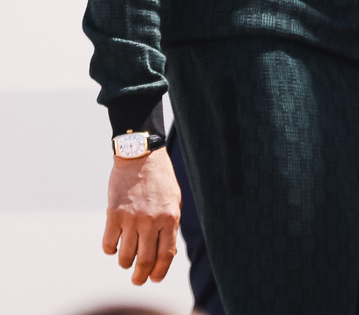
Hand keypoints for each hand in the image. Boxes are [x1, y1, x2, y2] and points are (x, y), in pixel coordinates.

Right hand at [103, 146, 181, 284]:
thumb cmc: (160, 179)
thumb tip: (165, 254)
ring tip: (126, 261)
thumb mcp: (173, 201)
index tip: (154, 278)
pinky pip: (109, 243)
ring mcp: (131, 218)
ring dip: (125, 263)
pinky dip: (110, 249)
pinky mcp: (113, 214)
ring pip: (125, 256)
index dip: (159, 272)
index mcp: (170, 218)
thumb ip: (170, 226)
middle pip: (145, 260)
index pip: (165, 255)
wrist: (140, 155)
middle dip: (141, 276)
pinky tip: (114, 245)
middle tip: (137, 279)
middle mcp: (151, 220)